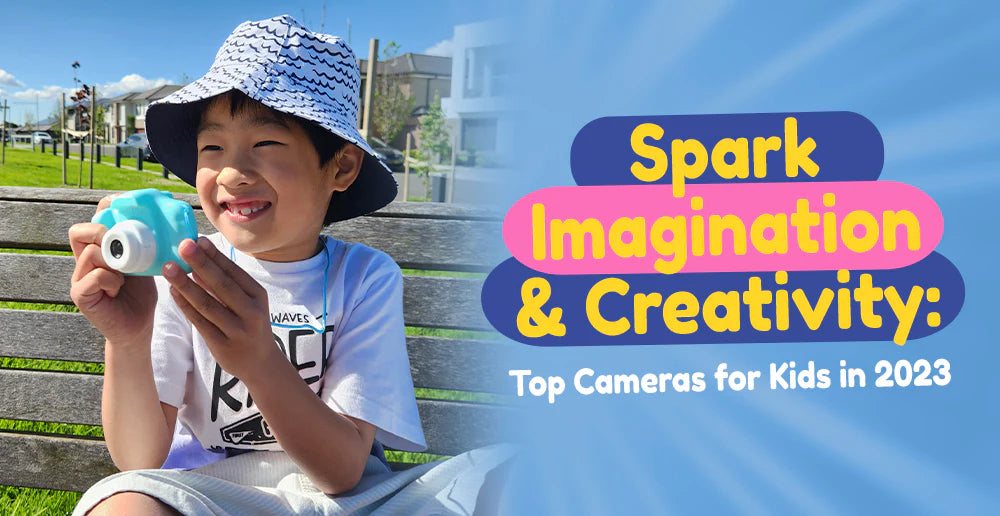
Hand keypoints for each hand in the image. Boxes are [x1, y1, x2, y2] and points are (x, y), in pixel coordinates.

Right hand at [69, 195, 156, 345]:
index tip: (126, 201)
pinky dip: (111, 278)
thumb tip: (170, 223)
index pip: (96, 219)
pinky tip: (119, 287)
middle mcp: (85, 260)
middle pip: (80, 231)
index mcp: (100, 249)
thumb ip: (146, 245)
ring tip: (126, 273)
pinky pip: (94, 276)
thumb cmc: (141, 294)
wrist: (137, 328)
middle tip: (124, 242)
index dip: (107, 207)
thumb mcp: (146, 263)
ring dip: (114, 260)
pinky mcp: (81, 294)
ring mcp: (80, 277)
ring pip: (90, 253)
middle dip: (103, 231)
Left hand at [163, 237, 276, 378]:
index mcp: (258, 295)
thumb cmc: (250, 324)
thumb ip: (227, 284)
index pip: (234, 272)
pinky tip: (173, 292)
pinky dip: (185, 306)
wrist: (260, 362)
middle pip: (222, 285)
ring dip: (186, 284)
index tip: (198, 239)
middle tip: (183, 246)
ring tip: (168, 267)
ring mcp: (237, 330)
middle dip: (201, 263)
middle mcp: (251, 312)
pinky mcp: (222, 346)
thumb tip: (198, 261)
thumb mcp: (248, 302)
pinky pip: (200, 322)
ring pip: (207, 304)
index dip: (215, 255)